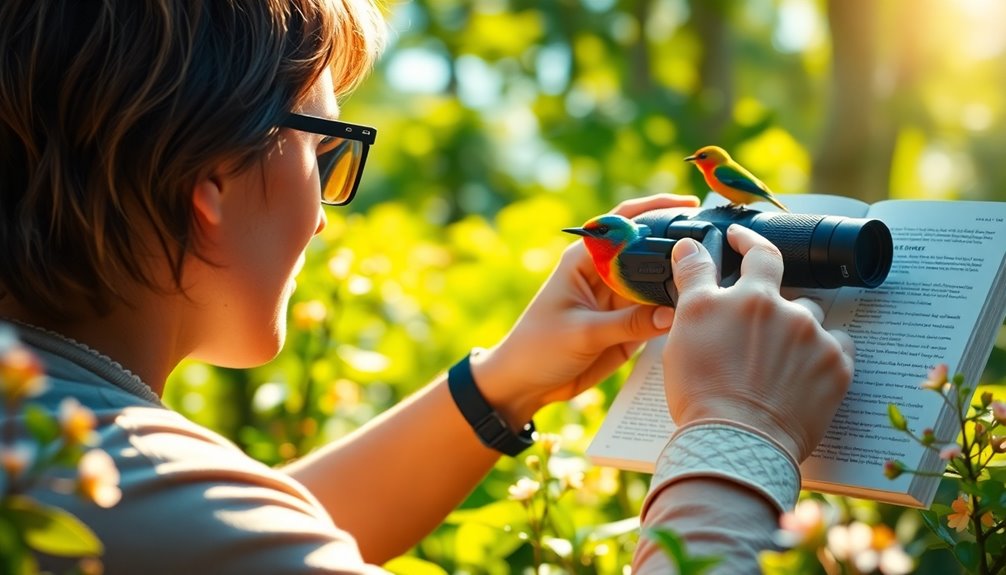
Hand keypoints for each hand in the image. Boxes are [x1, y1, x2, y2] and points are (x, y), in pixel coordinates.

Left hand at [472, 194, 700, 425]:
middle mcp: (605, 274)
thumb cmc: (539, 348)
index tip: (689, 205)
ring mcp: (618, 300)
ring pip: (657, 282)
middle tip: (714, 245)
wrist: (526, 383)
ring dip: (680, 280)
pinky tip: (697, 309)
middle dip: (677, 245)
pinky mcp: (627, 325)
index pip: (624, 223)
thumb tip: (673, 312)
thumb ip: (628, 323)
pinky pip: (658, 313)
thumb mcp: (582, 333)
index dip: (656, 208)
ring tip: (713, 278)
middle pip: (648, 250)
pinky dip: (676, 310)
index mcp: (585, 261)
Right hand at [663, 225, 854, 460]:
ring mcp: (816, 339)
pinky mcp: (838, 369)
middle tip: (754, 326)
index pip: (757, 252)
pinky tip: (802, 375)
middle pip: (786, 290)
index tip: (741, 238)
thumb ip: (693, 279)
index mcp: (748, 297)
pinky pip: (837, 348)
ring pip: (812, 320)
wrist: (737, 443)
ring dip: (798, 330)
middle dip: (771, 301)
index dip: (749, 240)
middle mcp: (785, 310)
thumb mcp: (685, 327)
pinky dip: (822, 355)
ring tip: (777, 361)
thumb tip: (690, 244)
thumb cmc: (702, 391)